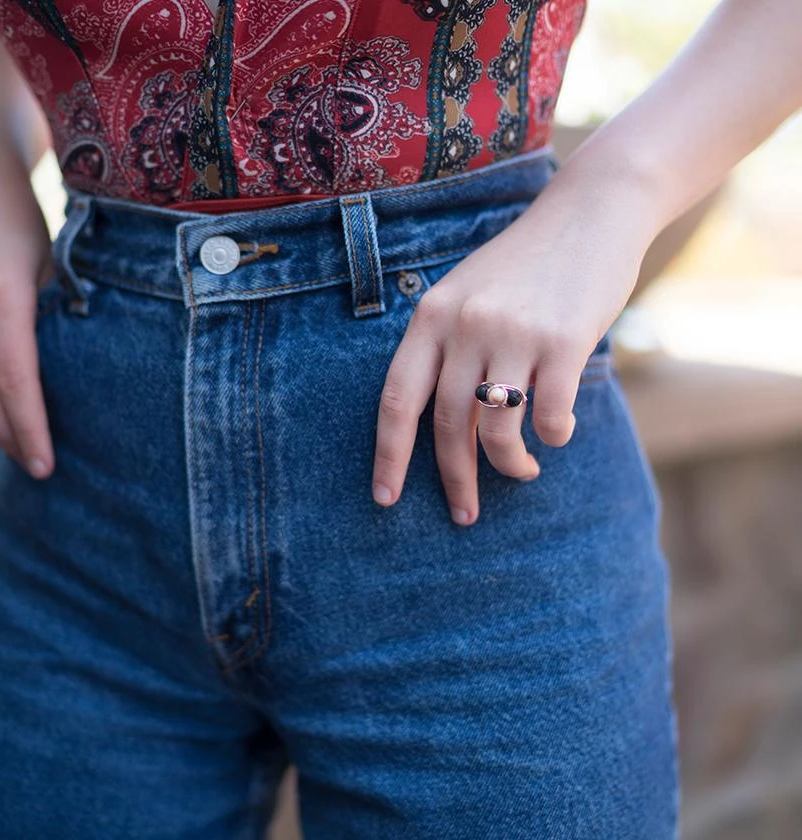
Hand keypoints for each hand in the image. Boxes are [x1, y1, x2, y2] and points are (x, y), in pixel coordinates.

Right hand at [0, 155, 55, 478]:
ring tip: (10, 440)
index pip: (15, 382)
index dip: (30, 430)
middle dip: (6, 437)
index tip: (46, 465)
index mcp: (2, 293)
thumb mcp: (53, 265)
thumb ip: (58, 321)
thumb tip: (70, 381)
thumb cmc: (21, 215)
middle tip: (35, 462)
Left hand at [371, 159, 658, 525]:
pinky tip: (559, 433)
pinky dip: (555, 438)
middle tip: (462, 514)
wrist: (591, 212)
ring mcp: (513, 333)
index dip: (389, 455)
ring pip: (497, 430)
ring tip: (522, 472)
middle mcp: (465, 325)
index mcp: (432, 316)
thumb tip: (447, 429)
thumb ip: (449, 350)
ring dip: (509, 466)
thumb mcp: (469, 294)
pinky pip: (550, 418)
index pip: (396, 399)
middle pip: (446, 425)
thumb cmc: (526, 265)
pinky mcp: (563, 341)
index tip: (385, 497)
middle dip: (454, 479)